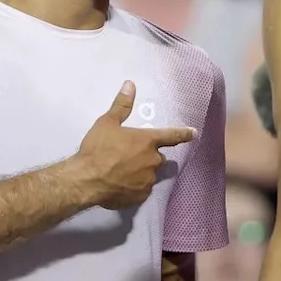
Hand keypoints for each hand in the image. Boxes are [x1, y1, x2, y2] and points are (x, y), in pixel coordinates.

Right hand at [75, 81, 193, 209]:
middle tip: (130, 155)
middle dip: (148, 155)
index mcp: (147, 141)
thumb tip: (130, 84)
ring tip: (122, 171)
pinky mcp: (140, 196)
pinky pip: (142, 189)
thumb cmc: (98, 148)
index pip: (171, 135)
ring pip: (150, 174)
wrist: (86, 180)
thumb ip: (122, 105)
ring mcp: (148, 180)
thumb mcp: (107, 122)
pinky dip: (135, 186)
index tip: (194, 133)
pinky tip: (121, 184)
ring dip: (142, 171)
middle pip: (158, 157)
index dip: (184, 133)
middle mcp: (153, 160)